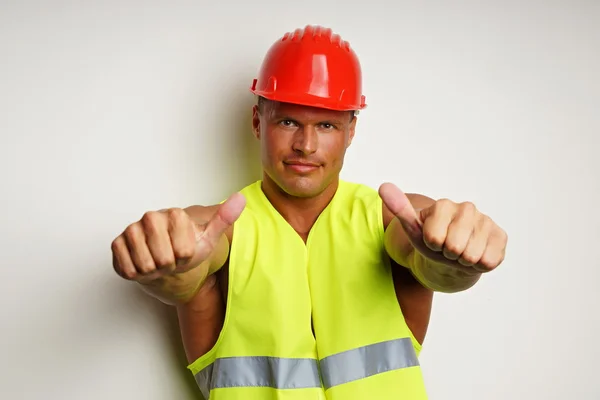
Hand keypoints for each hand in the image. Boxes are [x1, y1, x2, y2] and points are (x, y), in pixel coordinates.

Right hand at [111, 192, 245, 280]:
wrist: (166, 260)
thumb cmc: (187, 248)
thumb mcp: (209, 237)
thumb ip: (224, 218)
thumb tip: (240, 199)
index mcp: (175, 214)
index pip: (184, 251)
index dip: (186, 258)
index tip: (185, 252)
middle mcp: (151, 217)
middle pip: (164, 259)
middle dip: (170, 266)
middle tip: (171, 259)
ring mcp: (131, 230)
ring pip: (145, 266)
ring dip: (154, 271)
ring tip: (158, 262)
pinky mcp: (116, 244)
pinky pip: (127, 269)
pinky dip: (137, 274)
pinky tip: (143, 264)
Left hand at [379, 183, 506, 272]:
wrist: (451, 256)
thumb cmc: (430, 242)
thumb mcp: (412, 229)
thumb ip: (399, 208)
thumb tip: (383, 187)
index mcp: (444, 205)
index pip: (434, 238)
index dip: (431, 245)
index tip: (432, 241)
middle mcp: (468, 208)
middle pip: (455, 247)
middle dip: (448, 254)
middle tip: (447, 249)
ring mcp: (486, 221)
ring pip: (472, 256)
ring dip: (463, 261)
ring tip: (460, 253)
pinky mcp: (500, 236)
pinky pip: (489, 260)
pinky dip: (479, 265)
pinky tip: (475, 255)